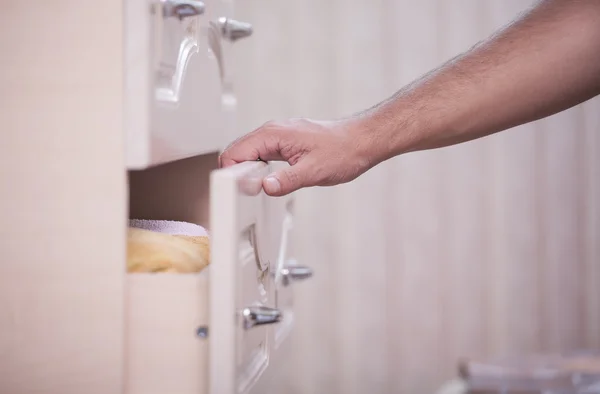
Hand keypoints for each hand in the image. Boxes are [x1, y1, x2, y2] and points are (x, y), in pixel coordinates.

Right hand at [218, 118, 375, 195]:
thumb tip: (265, 187)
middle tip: (246, 192)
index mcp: (274, 134)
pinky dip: (258, 167)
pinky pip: (262, 153)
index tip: (238, 190)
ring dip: (247, 170)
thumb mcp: (314, 172)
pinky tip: (268, 180)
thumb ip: (287, 181)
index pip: (235, 152)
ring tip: (256, 187)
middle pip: (237, 151)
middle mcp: (272, 131)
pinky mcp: (285, 142)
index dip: (231, 174)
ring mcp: (278, 136)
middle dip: (236, 172)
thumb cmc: (342, 151)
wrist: (361, 141)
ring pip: (249, 153)